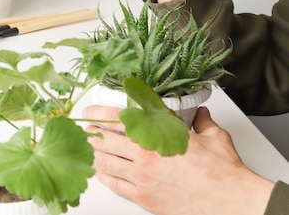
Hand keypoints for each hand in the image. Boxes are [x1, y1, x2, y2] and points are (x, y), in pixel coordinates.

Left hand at [83, 105, 273, 214]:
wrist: (231, 203)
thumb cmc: (223, 173)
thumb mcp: (212, 137)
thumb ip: (201, 122)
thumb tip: (199, 114)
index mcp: (157, 136)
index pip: (116, 118)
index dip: (97, 112)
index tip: (90, 110)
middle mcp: (144, 157)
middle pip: (103, 140)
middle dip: (89, 133)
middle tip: (83, 129)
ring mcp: (142, 179)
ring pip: (104, 163)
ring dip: (92, 153)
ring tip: (85, 147)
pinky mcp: (144, 199)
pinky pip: (115, 185)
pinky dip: (103, 176)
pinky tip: (99, 171)